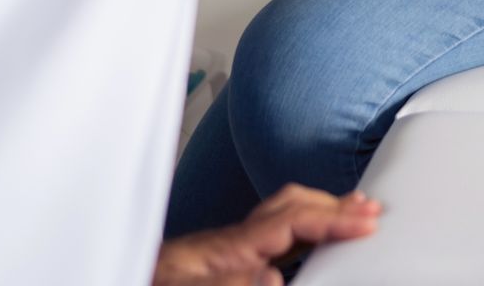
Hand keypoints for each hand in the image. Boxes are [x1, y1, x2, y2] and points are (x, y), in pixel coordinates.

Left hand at [151, 185, 379, 285]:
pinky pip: (270, 232)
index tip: (367, 222)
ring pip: (281, 214)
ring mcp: (224, 249)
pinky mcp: (219, 261)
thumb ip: (227, 285)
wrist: (112, 274)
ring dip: (319, 210)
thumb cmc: (150, 280)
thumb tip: (274, 276)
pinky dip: (300, 227)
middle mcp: (227, 242)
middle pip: (290, 205)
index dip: (332, 219)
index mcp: (225, 250)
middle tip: (372, 211)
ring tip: (351, 213)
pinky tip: (307, 240)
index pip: (291, 222)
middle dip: (334, 205)